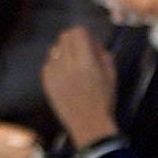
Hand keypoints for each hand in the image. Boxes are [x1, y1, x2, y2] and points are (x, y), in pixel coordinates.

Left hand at [40, 27, 118, 148]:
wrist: (89, 125)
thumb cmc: (104, 100)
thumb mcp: (111, 75)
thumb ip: (102, 53)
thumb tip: (92, 40)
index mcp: (86, 61)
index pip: (78, 32)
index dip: (84, 33)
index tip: (88, 39)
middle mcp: (68, 64)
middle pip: (64, 37)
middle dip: (73, 40)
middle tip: (81, 50)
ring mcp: (54, 73)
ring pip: (54, 49)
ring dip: (64, 52)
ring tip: (73, 66)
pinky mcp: (46, 82)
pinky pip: (48, 64)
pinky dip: (56, 66)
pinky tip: (66, 77)